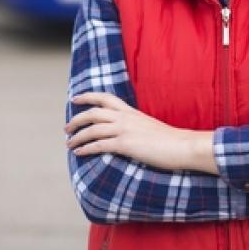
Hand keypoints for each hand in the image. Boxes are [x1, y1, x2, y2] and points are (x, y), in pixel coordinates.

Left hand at [65, 92, 217, 173]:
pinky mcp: (125, 144)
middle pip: (93, 112)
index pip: (105, 98)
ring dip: (77, 136)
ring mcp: (125, 130)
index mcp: (131, 111)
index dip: (88, 96)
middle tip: (67, 128)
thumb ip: (136, 126)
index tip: (75, 98)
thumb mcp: (149, 127)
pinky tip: (79, 152)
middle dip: (77, 119)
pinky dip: (86, 148)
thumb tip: (127, 133)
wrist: (182, 145)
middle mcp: (125, 117)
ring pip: (92, 129)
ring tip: (69, 143)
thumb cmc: (169, 140)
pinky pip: (99, 145)